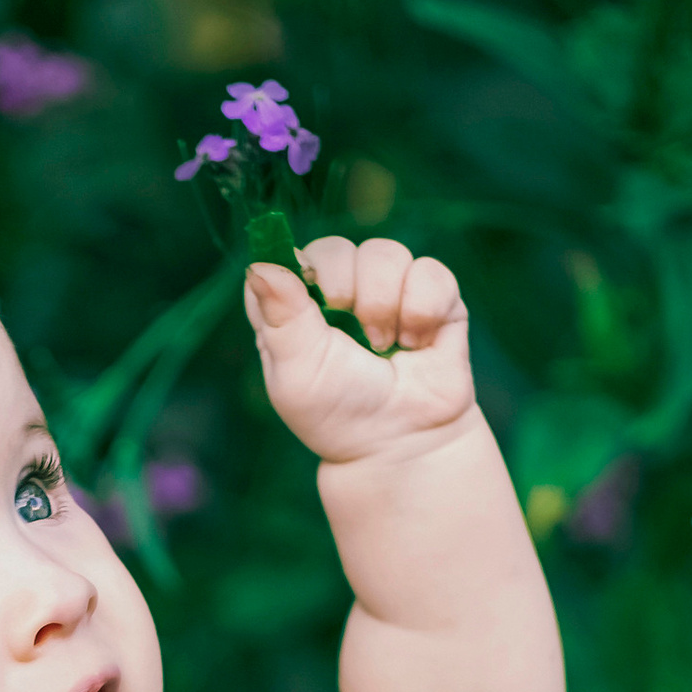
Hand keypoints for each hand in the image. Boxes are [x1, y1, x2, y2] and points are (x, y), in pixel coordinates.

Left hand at [244, 237, 478, 464]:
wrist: (404, 442)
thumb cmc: (340, 413)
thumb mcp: (297, 372)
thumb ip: (280, 315)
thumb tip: (259, 265)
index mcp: (293, 307)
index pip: (282, 257)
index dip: (296, 272)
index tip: (310, 305)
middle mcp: (337, 291)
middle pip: (334, 249)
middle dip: (345, 291)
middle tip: (355, 338)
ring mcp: (386, 289)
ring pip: (385, 254)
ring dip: (386, 304)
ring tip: (386, 346)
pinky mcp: (432, 295)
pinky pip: (429, 271)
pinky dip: (424, 309)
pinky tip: (417, 343)